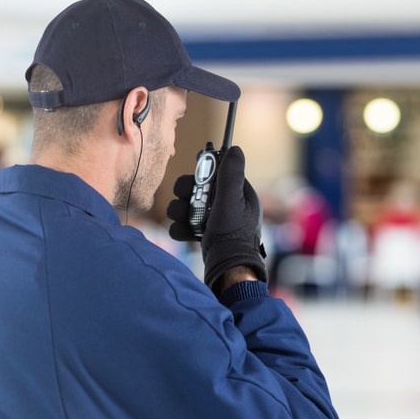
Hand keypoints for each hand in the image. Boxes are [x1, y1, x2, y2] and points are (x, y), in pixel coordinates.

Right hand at [167, 146, 266, 291]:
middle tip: (185, 198)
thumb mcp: (232, 201)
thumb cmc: (233, 235)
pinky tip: (185, 234)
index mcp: (239, 194)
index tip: (195, 177)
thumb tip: (235, 149)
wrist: (228, 269)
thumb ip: (231, 175)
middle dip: (186, 193)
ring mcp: (215, 220)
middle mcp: (228, 205)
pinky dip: (181, 228)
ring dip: (180, 210)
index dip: (202, 173)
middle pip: (196, 188)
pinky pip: (185, 224)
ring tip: (183, 219)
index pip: (216, 173)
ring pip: (187, 206)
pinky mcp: (205, 234)